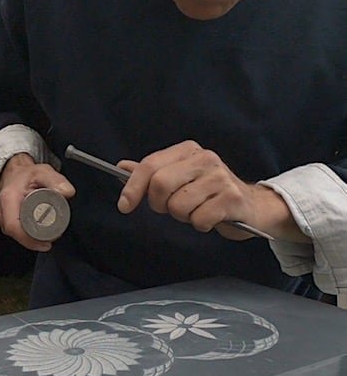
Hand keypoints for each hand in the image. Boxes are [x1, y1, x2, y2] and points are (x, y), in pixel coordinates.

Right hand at [0, 153, 75, 250]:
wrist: (15, 171)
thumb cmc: (26, 174)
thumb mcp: (44, 172)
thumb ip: (57, 181)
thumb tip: (67, 192)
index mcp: (9, 199)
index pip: (14, 227)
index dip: (30, 239)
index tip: (45, 243)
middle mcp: (2, 210)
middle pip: (16, 234)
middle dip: (34, 240)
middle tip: (52, 237)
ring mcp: (2, 216)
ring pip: (16, 234)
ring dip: (31, 238)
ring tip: (47, 234)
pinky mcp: (5, 220)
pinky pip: (16, 231)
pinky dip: (27, 234)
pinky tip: (37, 232)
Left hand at [116, 140, 306, 241]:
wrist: (252, 206)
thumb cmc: (209, 193)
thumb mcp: (179, 178)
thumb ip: (151, 173)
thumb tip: (121, 166)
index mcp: (187, 150)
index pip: (150, 165)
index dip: (133, 187)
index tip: (124, 206)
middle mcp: (204, 158)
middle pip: (160, 184)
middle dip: (159, 204)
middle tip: (171, 208)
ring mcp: (220, 177)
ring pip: (178, 205)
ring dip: (182, 216)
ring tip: (196, 211)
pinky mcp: (232, 198)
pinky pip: (199, 219)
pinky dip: (200, 225)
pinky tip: (210, 218)